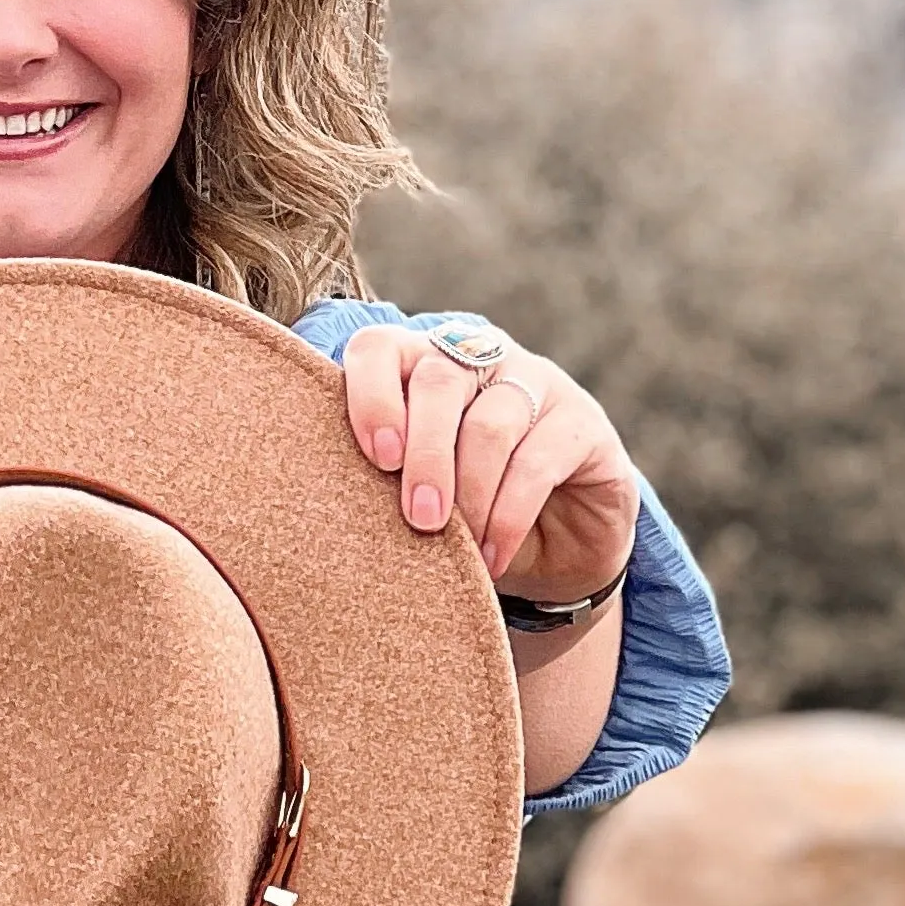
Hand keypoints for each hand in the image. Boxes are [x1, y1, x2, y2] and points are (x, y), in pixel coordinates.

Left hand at [340, 324, 638, 609]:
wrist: (554, 551)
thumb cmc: (463, 516)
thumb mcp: (413, 496)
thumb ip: (377, 481)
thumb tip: (323, 506)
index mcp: (419, 364)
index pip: (380, 349)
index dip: (371, 396)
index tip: (376, 459)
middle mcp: (477, 358)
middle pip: (439, 380)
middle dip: (424, 456)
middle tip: (418, 520)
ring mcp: (536, 382)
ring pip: (490, 424)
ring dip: (470, 495)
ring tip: (461, 554)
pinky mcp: (581, 424)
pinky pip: (538, 462)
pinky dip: (509, 516)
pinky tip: (494, 556)